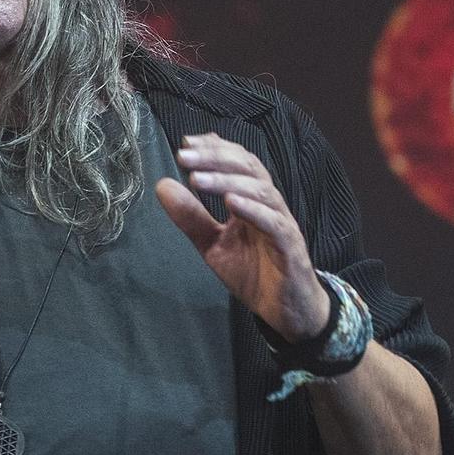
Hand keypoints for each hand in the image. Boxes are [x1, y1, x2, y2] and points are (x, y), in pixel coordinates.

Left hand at [155, 133, 331, 341]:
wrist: (284, 310)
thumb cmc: (253, 272)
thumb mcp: (212, 244)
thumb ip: (190, 217)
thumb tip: (163, 185)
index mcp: (251, 201)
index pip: (237, 163)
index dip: (214, 149)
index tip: (186, 144)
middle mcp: (269, 206)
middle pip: (248, 169)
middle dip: (215, 159)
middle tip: (184, 156)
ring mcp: (281, 224)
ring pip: (260, 191)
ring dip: (227, 182)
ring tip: (197, 179)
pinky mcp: (290, 247)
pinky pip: (275, 224)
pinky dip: (254, 210)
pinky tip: (232, 203)